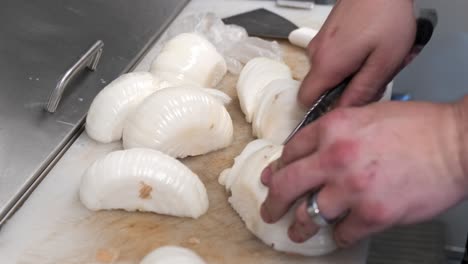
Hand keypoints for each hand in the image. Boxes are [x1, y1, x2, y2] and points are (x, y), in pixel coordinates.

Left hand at [260, 101, 467, 246]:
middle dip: (273, 202)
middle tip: (270, 210)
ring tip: (296, 231)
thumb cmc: (418, 127)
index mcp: (332, 128)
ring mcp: (352, 188)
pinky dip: (339, 236)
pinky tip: (339, 234)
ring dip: (300, 226)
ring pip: (309, 214)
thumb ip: (335, 131)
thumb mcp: (367, 114)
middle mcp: (335, 158)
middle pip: (286, 185)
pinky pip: (343, 233)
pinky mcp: (373, 214)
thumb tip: (313, 151)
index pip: (290, 151)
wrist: (455, 143)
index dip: (279, 168)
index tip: (274, 178)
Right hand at [300, 0, 415, 106]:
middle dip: (343, 91)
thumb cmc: (386, 16)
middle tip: (372, 78)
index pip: (305, 101)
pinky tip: (368, 48)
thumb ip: (363, 91)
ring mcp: (319, 42)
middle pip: (319, 88)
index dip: (321, 110)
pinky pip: (331, 58)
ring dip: (348, 74)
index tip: (343, 108)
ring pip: (327, 73)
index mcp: (326, 65)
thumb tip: (346, 111)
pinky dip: (347, 60)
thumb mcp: (384, 62)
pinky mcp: (326, 35)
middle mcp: (316, 54)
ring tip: (374, 59)